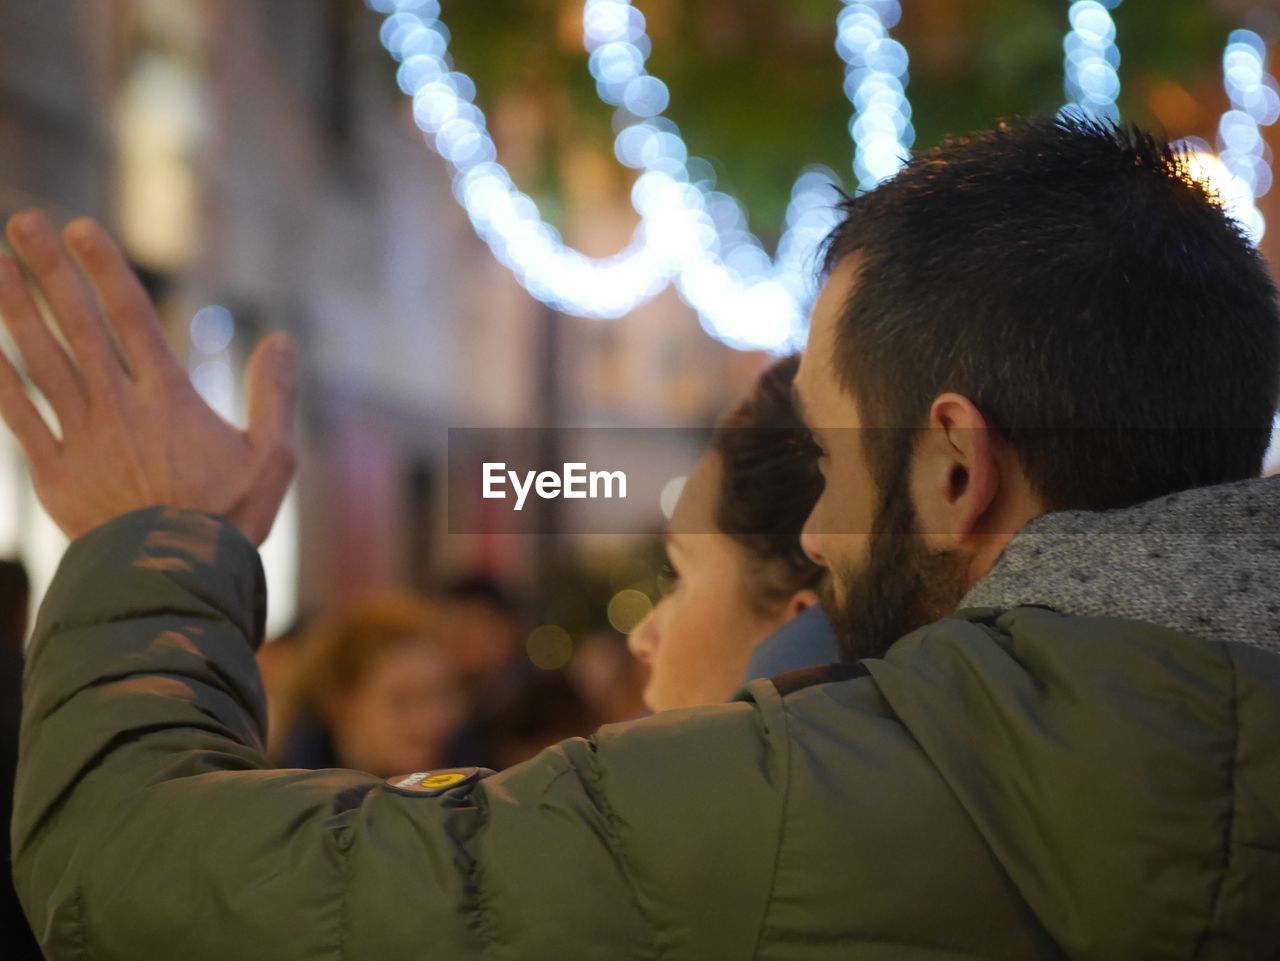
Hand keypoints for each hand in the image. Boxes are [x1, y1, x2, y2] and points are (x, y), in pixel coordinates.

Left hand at [0, 210, 295, 544]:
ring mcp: (79, 437)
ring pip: (39, 361)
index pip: (130, 316)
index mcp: (168, 397)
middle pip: (77, 325)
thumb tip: (283, 339)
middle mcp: (116, 406)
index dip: (104, 269)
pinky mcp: (53, 473)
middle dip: (48, 271)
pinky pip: (18, 418)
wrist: (173, 579)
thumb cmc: (230, 519)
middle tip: (23, 222)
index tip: (78, 228)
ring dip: (13, 311)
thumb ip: (277, 395)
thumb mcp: (274, 458)